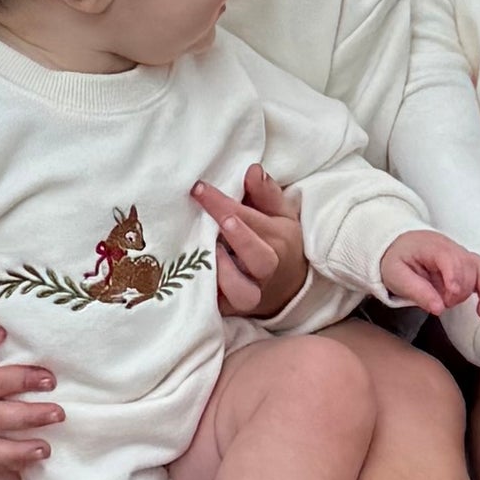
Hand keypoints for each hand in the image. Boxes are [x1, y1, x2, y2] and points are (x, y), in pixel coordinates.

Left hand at [194, 167, 311, 318]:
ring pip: (243, 292)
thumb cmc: (277, 243)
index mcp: (279, 240)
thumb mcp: (280, 215)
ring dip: (226, 274)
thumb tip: (252, 170)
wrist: (286, 287)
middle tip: (219, 221)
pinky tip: (193, 277)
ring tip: (210, 254)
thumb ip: (266, 192)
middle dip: (239, 238)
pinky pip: (222, 308)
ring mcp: (251, 293)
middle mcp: (267, 270)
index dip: (224, 204)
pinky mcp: (232, 310)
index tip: (198, 188)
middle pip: (259, 258)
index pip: (251, 219)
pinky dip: (209, 296)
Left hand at [379, 232, 479, 328]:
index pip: (450, 258)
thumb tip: (439, 308)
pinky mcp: (468, 265)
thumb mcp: (396, 276)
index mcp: (432, 246)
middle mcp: (452, 248)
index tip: (451, 296)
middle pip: (467, 268)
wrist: (398, 246)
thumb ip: (417, 291)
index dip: (454, 277)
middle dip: (459, 291)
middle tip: (441, 303)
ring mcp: (462, 255)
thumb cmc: (396, 260)